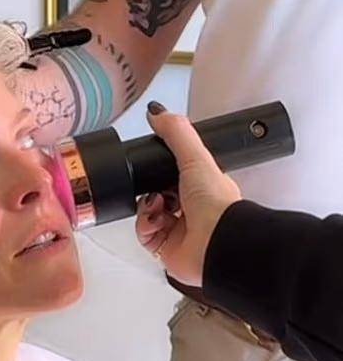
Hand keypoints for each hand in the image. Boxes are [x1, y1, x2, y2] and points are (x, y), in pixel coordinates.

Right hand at [136, 103, 241, 286]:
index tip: (152, 162)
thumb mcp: (195, 157)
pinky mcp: (165, 248)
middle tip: (154, 185)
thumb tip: (157, 112)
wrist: (216, 242)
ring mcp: (178, 230)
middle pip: (157, 193)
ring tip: (157, 204)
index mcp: (202, 186)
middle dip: (150, 188)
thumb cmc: (215, 203)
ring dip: (146, 206)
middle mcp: (191, 209)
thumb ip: (176, 133)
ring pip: (147, 213)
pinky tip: (155, 219)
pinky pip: (143, 233)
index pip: (175, 173)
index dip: (160, 168)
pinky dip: (145, 225)